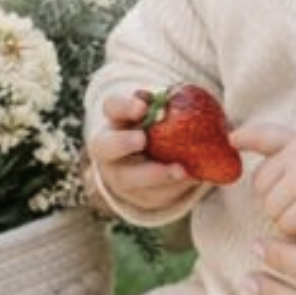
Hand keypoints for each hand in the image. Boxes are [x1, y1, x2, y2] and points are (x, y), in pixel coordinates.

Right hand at [88, 88, 200, 218]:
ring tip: (180, 170)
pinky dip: (172, 189)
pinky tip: (189, 179)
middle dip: (122, 143)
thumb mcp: (166, 116)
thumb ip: (170, 106)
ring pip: (128, 179)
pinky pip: (152, 195)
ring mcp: (120, 175)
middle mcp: (111, 149)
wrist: (156, 164)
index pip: (112, 107)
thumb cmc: (162, 129)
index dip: (123, 106)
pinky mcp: (138, 196)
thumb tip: (178, 98)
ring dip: (154, 175)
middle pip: (105, 146)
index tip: (142, 106)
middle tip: (142, 139)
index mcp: (117, 120)